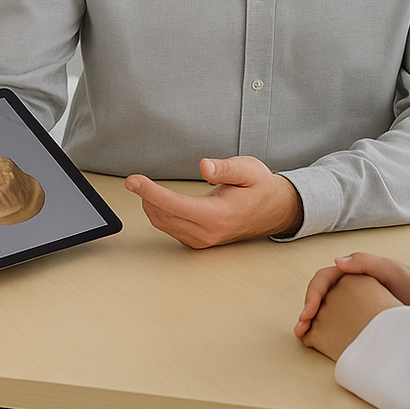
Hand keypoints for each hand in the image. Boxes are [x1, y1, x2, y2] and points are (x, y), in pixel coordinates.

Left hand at [124, 155, 303, 247]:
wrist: (276, 210)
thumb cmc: (261, 188)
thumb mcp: (248, 169)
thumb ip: (225, 168)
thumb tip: (203, 167)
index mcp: (218, 215)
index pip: (174, 205)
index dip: (150, 192)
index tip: (133, 181)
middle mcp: (208, 232)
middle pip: (163, 218)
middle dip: (146, 198)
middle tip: (135, 180)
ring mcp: (204, 240)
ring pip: (165, 226)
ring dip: (151, 207)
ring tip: (145, 188)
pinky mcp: (201, 241)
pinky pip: (172, 230)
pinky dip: (161, 215)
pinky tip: (159, 201)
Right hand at [294, 253, 409, 349]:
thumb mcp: (393, 271)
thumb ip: (367, 263)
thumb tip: (337, 261)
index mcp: (355, 270)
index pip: (323, 279)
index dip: (312, 295)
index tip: (308, 314)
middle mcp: (352, 285)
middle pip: (320, 295)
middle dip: (307, 310)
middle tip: (300, 330)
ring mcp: (357, 302)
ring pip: (327, 309)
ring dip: (312, 321)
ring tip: (304, 337)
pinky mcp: (363, 318)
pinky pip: (339, 321)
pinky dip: (326, 330)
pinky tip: (322, 342)